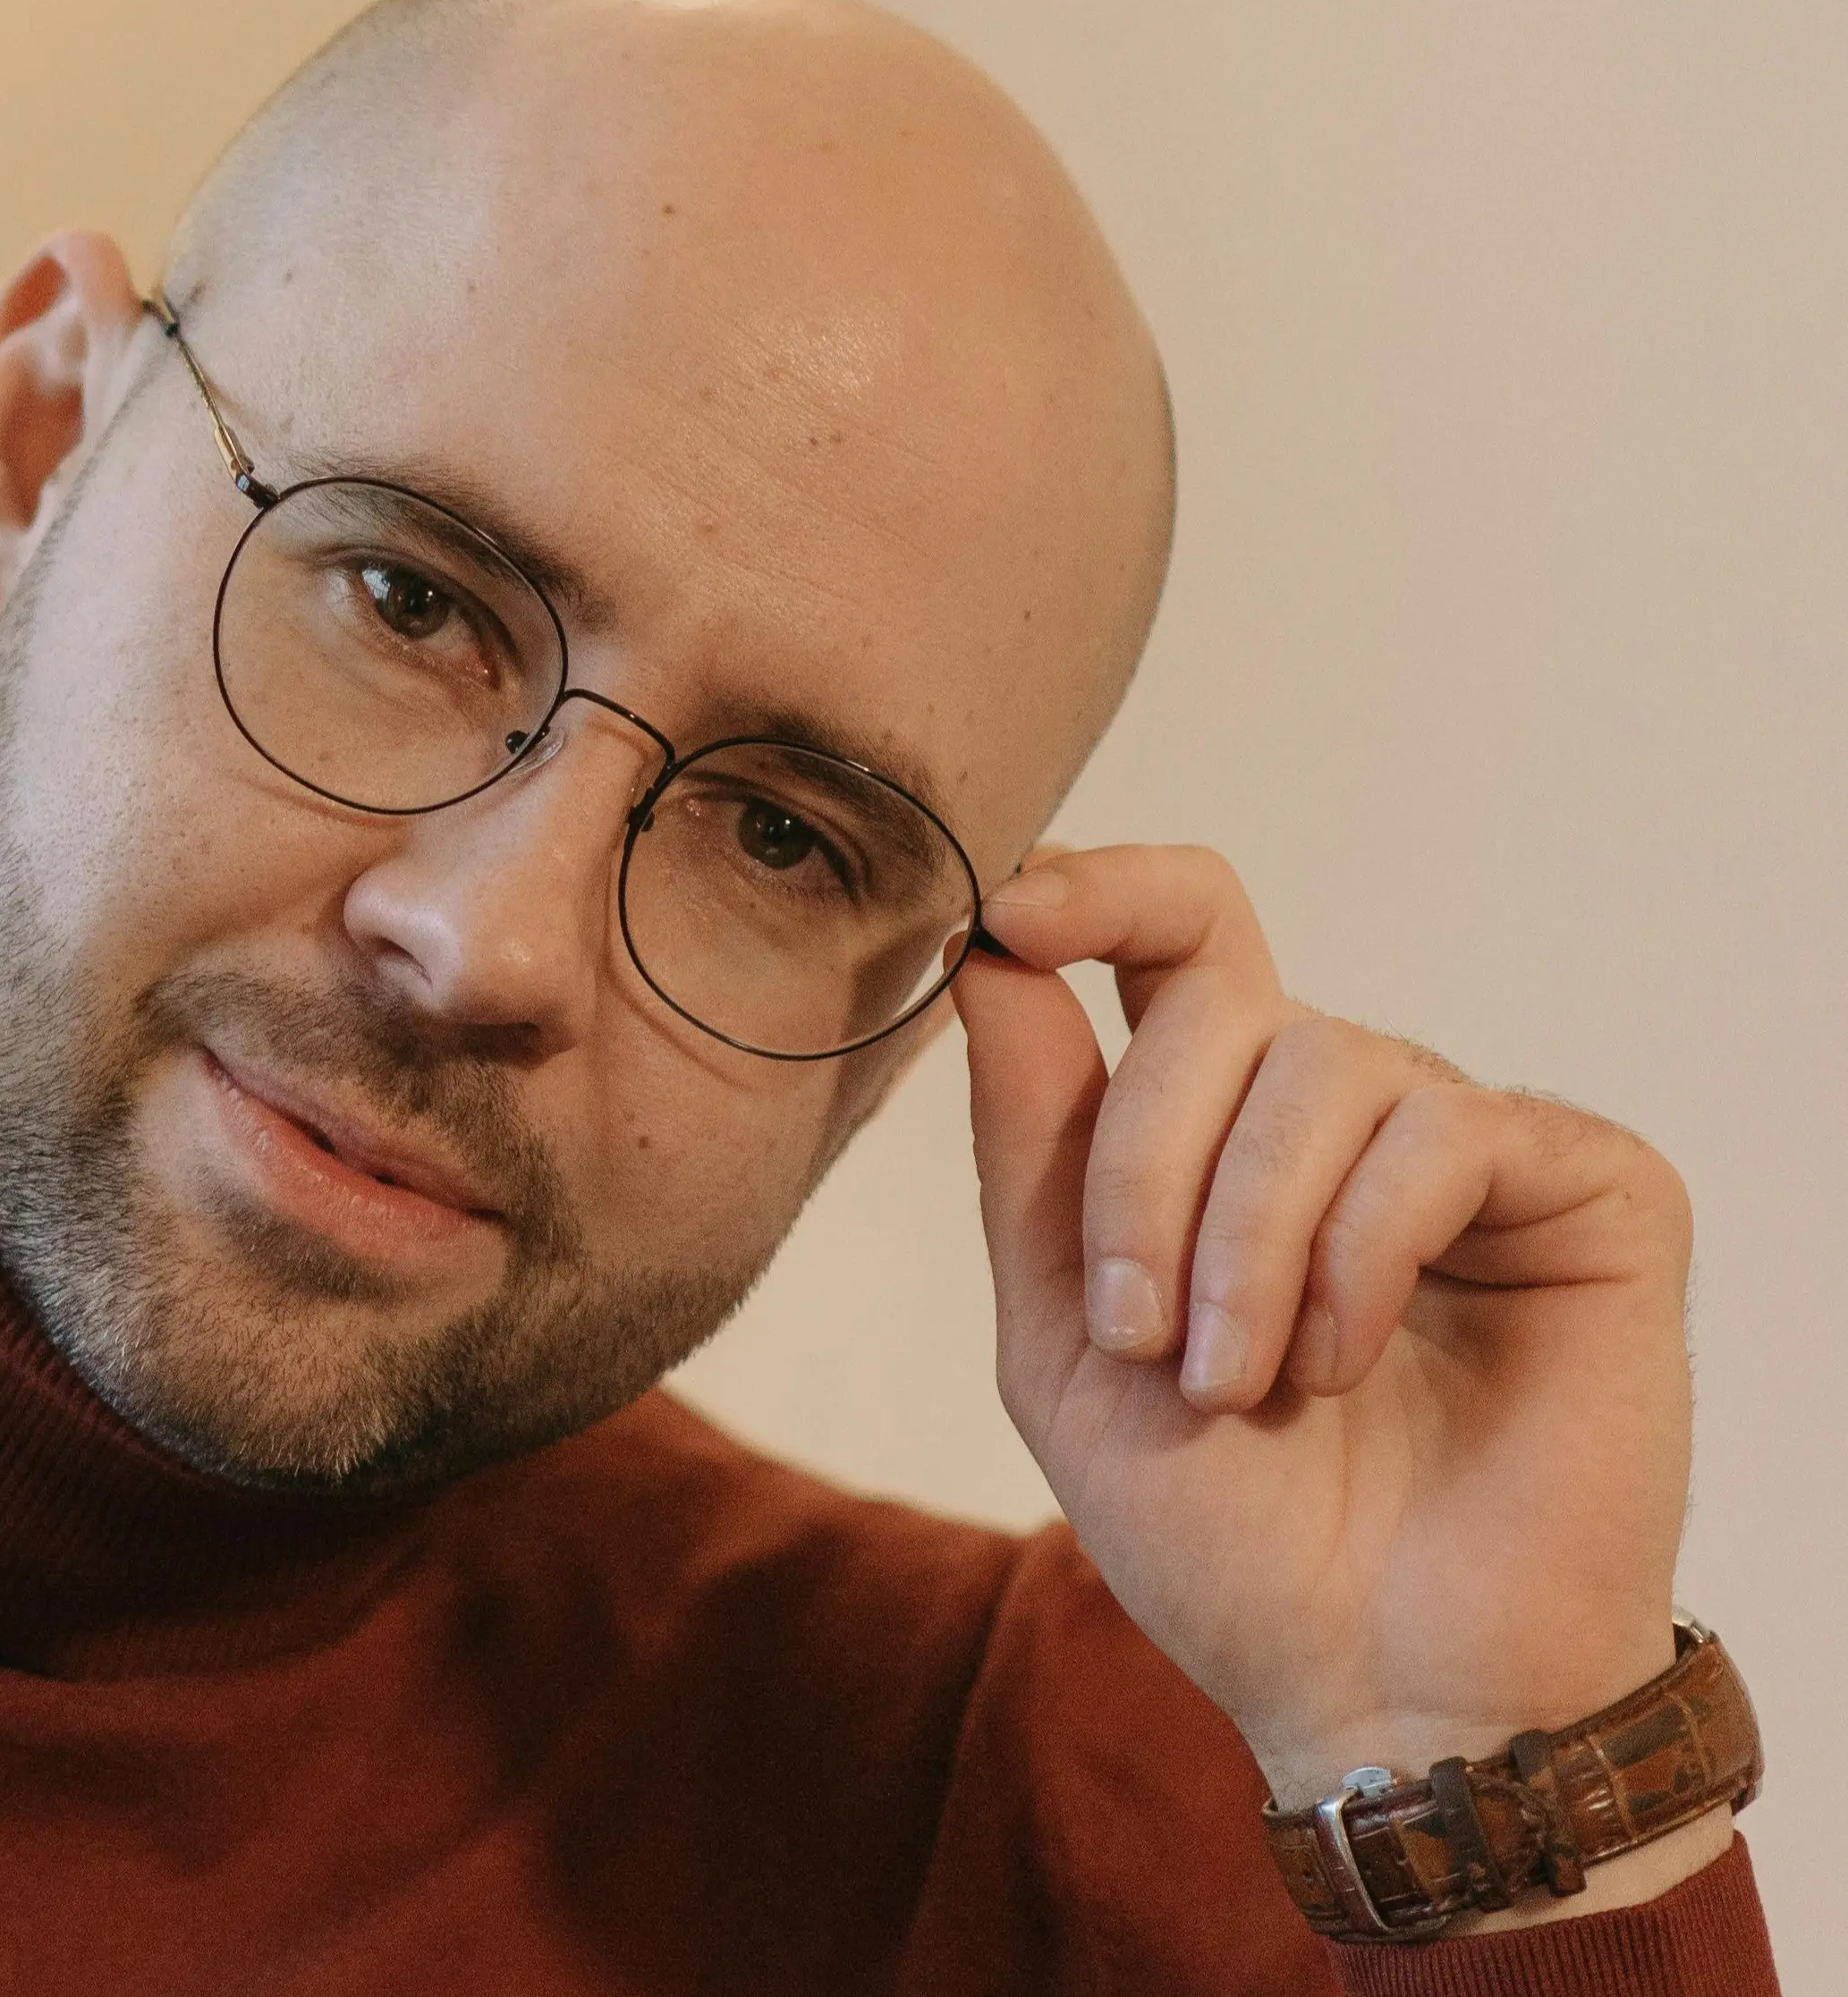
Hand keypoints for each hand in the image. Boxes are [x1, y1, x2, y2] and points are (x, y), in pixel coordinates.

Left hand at [953, 846, 1719, 1915]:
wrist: (1368, 1684)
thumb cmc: (1223, 1532)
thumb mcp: (1062, 1338)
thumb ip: (1029, 1145)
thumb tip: (988, 949)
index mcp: (1218, 1129)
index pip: (1173, 935)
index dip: (1094, 889)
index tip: (1008, 915)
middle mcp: (1342, 1111)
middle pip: (1215, 1003)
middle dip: (1142, 1171)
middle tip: (1141, 1336)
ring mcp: (1467, 1140)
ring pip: (1326, 1062)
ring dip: (1247, 1239)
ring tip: (1246, 1385)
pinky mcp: (1585, 1187)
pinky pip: (1446, 1130)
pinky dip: (1363, 1252)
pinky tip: (1347, 1362)